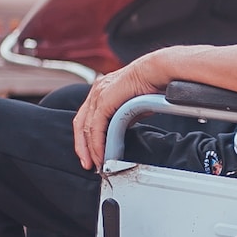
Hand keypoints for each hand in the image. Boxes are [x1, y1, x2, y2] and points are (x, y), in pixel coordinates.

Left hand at [73, 55, 166, 169]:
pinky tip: (101, 154)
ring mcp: (98, 95)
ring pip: (86, 128)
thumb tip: (119, 132)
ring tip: (97, 163)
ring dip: (90, 149)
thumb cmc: (150, 85)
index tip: (91, 153)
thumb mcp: (132, 106)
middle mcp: (96, 91)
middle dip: (82, 147)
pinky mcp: (104, 101)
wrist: (156, 72)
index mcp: (101, 90)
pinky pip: (95, 128)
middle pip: (80, 124)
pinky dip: (97, 144)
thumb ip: (123, 118)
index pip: (86, 118)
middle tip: (88, 164)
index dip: (86, 138)